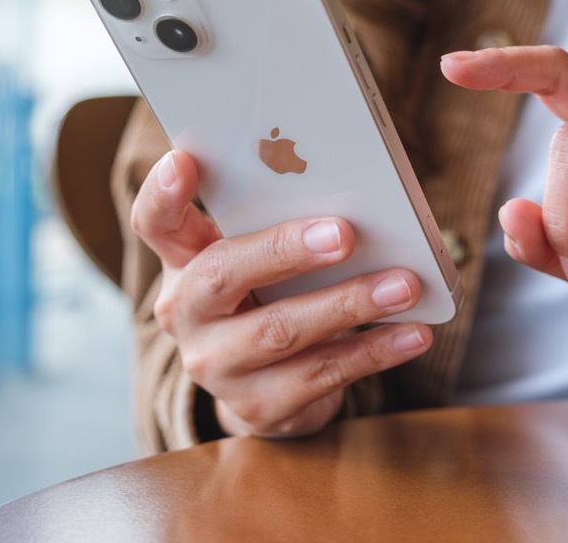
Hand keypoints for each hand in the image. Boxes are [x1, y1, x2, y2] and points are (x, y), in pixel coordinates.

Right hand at [131, 150, 433, 438]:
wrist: (268, 386)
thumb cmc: (271, 295)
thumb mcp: (261, 257)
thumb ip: (279, 224)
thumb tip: (354, 201)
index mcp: (183, 260)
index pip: (155, 221)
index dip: (163, 192)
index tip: (184, 161)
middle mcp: (186, 313)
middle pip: (223, 272)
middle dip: (285, 250)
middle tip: (344, 232)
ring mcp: (215, 365)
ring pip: (281, 331)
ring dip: (349, 304)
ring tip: (404, 284)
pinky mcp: (256, 407)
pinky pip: (320, 375)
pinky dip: (373, 351)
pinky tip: (411, 333)